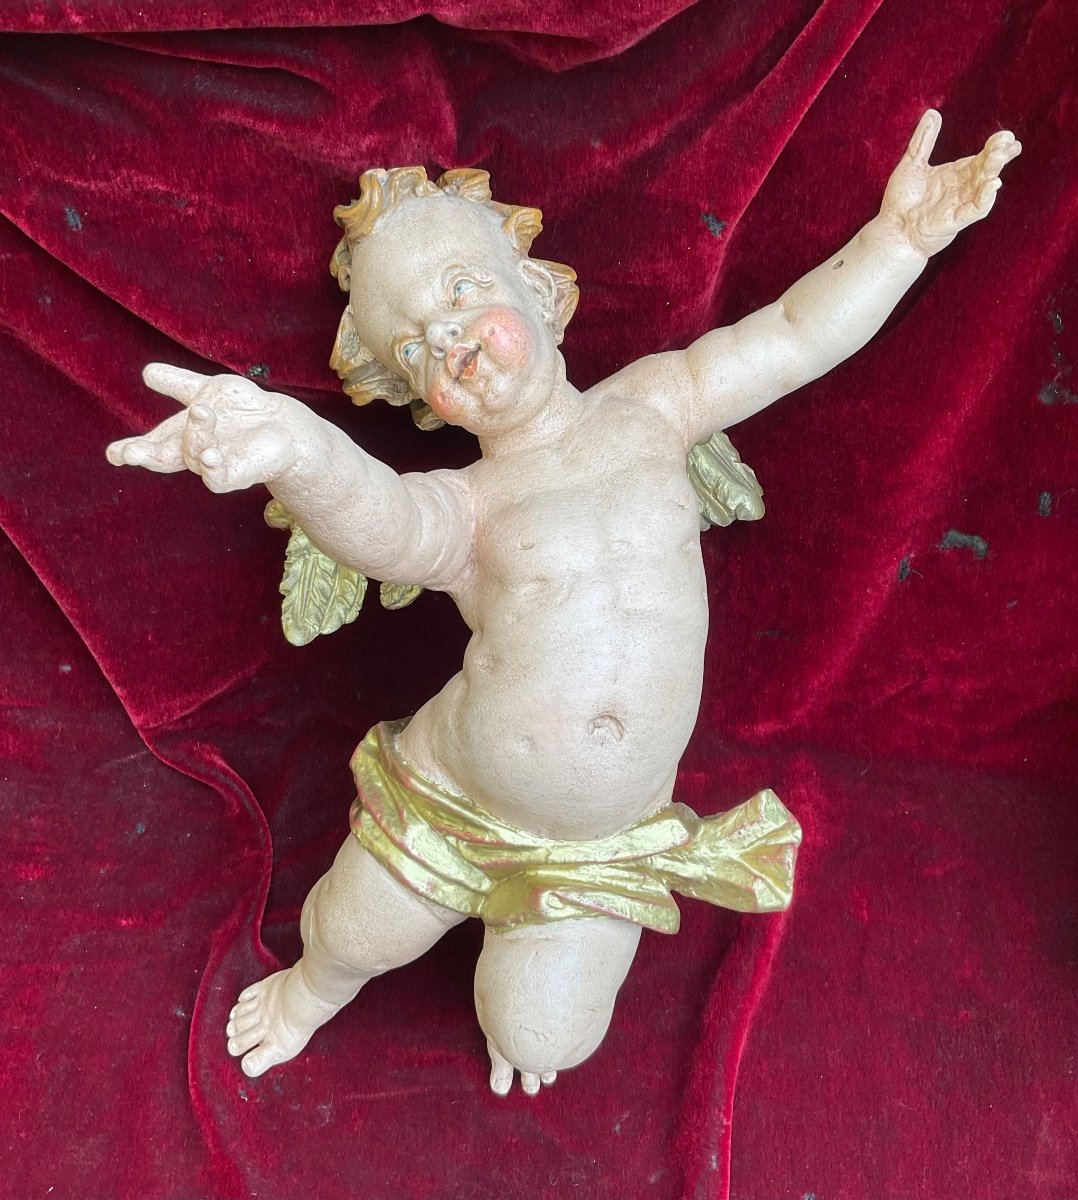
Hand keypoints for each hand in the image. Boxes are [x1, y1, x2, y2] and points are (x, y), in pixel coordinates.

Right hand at [107, 364, 302, 492]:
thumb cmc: (244, 410)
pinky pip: (217, 477)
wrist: (282, 425)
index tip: (112, 454)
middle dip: (144, 455)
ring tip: (203, 411)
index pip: (150, 443)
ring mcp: (212, 465)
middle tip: (129, 452)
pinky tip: (210, 455)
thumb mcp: (209, 390)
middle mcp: (191, 452)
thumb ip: (178, 384)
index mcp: (180, 435)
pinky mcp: (234, 475)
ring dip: (195, 433)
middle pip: (162, 459)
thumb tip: (147, 372)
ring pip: (193, 456)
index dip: (129, 450)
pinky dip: (211, 466)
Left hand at [880, 109, 1020, 256]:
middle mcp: (962, 188)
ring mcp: (960, 205)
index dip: (995, 146)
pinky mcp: (955, 221)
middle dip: (998, 156)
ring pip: (984, 187)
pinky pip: (975, 210)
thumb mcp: (912, 163)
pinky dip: (985, 198)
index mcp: (955, 174)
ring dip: (993, 172)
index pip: (981, 157)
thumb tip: (933, 112)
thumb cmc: (901, 200)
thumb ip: (924, 140)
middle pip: (986, 169)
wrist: (892, 230)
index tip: (1007, 136)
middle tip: (1008, 144)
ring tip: (999, 157)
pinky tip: (993, 185)